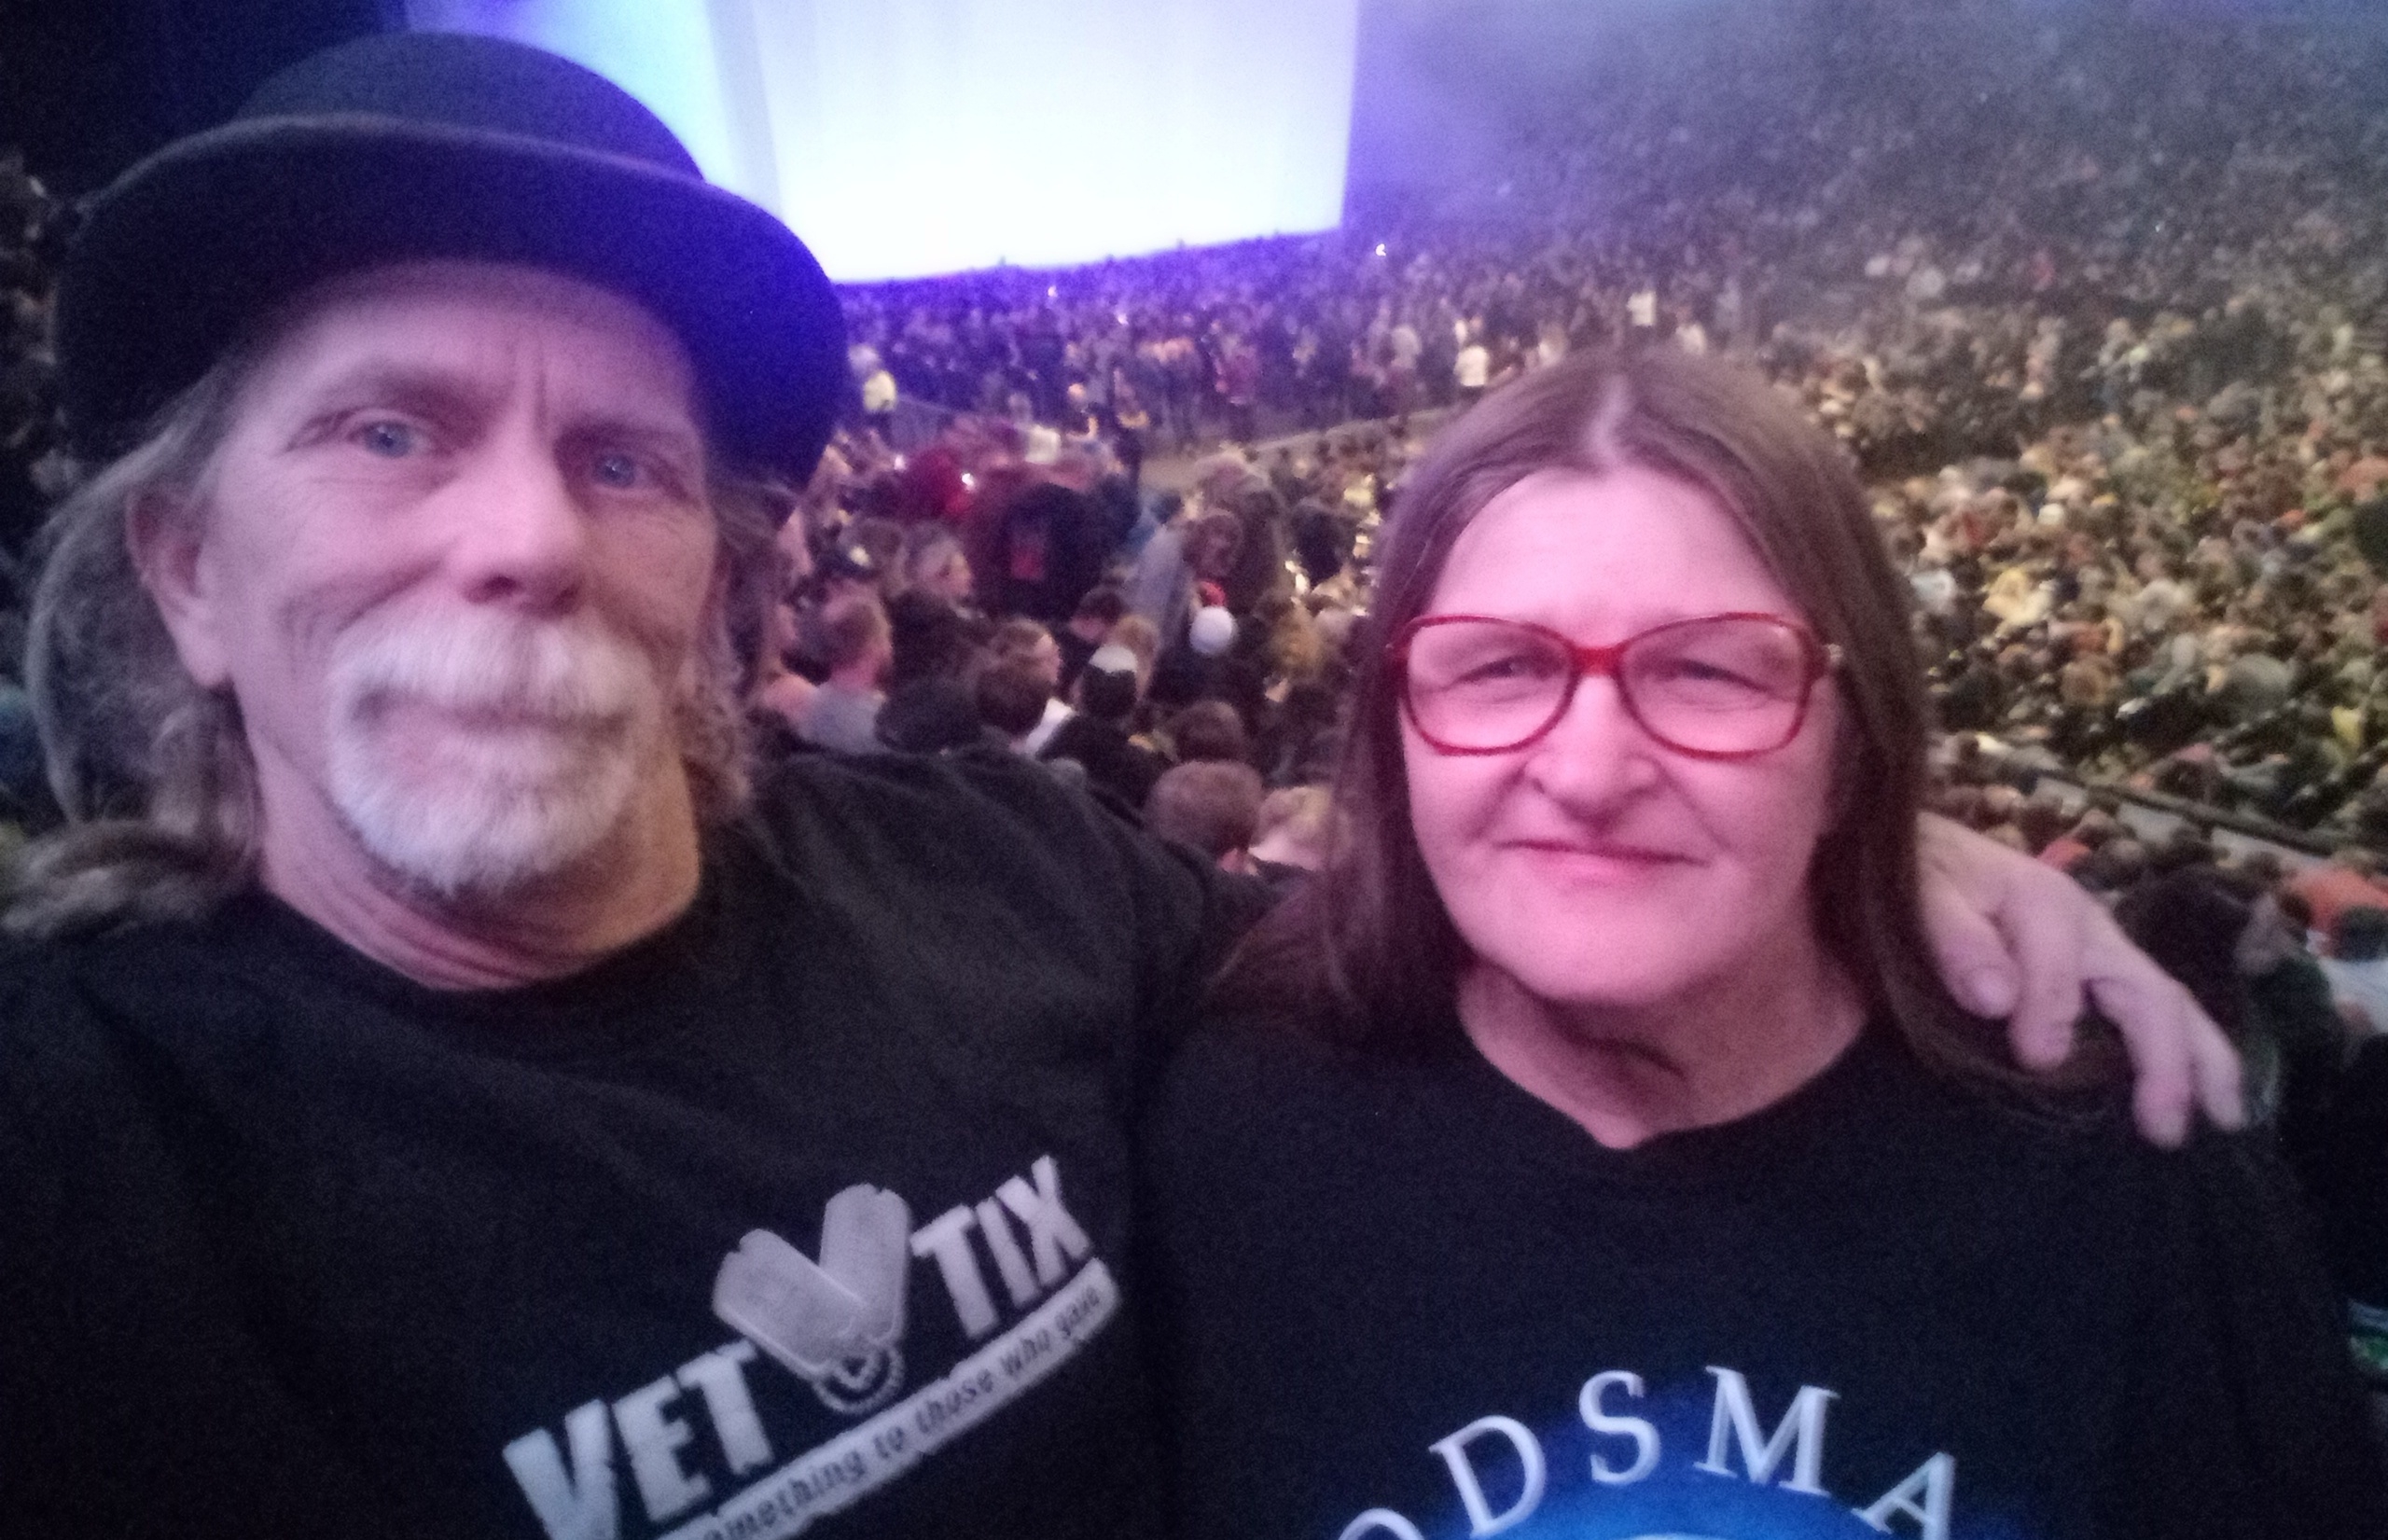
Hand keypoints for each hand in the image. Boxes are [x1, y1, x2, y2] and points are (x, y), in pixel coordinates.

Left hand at [1918, 813, 2242, 1145]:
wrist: (1922, 853)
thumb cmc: (1921, 875)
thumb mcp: (1922, 892)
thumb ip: (1954, 939)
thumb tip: (1996, 998)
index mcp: (2047, 903)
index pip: (2063, 968)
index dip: (2051, 1012)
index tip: (2034, 1060)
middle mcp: (2092, 930)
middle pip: (2149, 992)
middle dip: (2167, 1060)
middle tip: (2167, 1130)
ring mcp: (2102, 954)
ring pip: (2168, 1006)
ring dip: (2202, 1061)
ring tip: (2226, 1119)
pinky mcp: (2099, 975)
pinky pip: (2150, 1014)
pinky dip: (2183, 1054)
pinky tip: (2197, 1097)